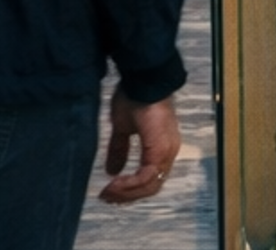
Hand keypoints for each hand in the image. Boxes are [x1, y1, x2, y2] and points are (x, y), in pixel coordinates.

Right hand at [99, 90, 180, 204]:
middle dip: (127, 195)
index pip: (150, 179)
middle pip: (151, 187)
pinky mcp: (160, 149)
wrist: (143, 78)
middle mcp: (168, 152)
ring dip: (127, 192)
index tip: (110, 192)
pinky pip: (146, 176)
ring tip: (107, 193)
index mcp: (162, 147)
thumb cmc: (135, 97)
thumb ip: (119, 149)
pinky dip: (130, 184)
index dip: (130, 190)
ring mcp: (166, 151)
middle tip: (107, 197)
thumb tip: (112, 170)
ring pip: (149, 185)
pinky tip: (114, 184)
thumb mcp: (122, 127)